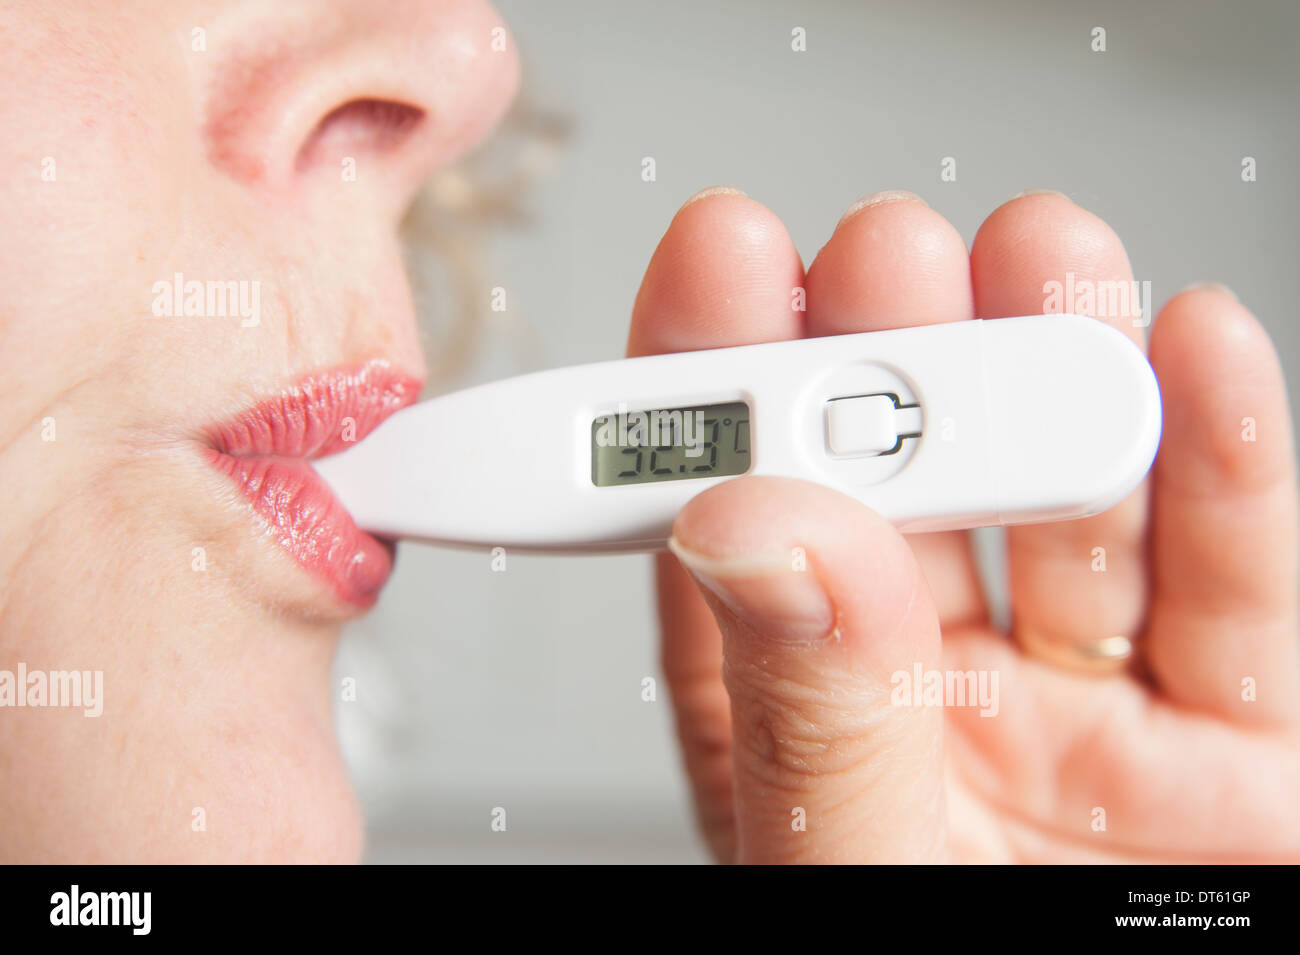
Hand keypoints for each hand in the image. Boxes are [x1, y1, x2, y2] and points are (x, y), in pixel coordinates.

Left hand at [628, 187, 1299, 862]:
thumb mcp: (864, 875)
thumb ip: (812, 717)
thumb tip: (749, 524)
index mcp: (813, 735)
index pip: (744, 537)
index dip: (723, 391)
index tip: (718, 262)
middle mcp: (947, 703)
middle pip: (919, 498)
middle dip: (906, 360)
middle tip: (888, 251)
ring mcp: (1100, 715)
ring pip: (1080, 512)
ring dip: (1062, 373)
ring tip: (1040, 258)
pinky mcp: (1247, 745)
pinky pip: (1240, 589)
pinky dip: (1230, 465)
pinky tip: (1192, 355)